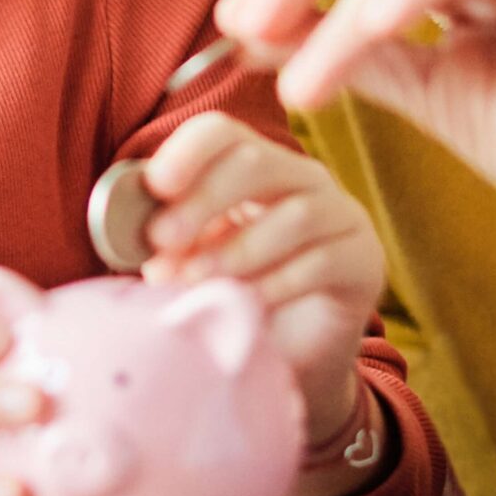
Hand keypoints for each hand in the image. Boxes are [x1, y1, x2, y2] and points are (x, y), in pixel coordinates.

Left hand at [137, 112, 386, 446]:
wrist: (292, 362)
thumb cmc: (235, 300)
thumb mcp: (193, 262)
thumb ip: (170, 240)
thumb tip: (130, 231)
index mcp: (254, 165)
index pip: (223, 134)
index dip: (187, 152)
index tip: (155, 187)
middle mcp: (302, 178)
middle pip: (256, 161)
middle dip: (202, 201)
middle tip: (160, 242)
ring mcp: (341, 216)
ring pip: (291, 215)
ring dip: (232, 251)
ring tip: (192, 283)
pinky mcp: (364, 261)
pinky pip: (319, 262)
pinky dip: (273, 285)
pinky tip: (246, 306)